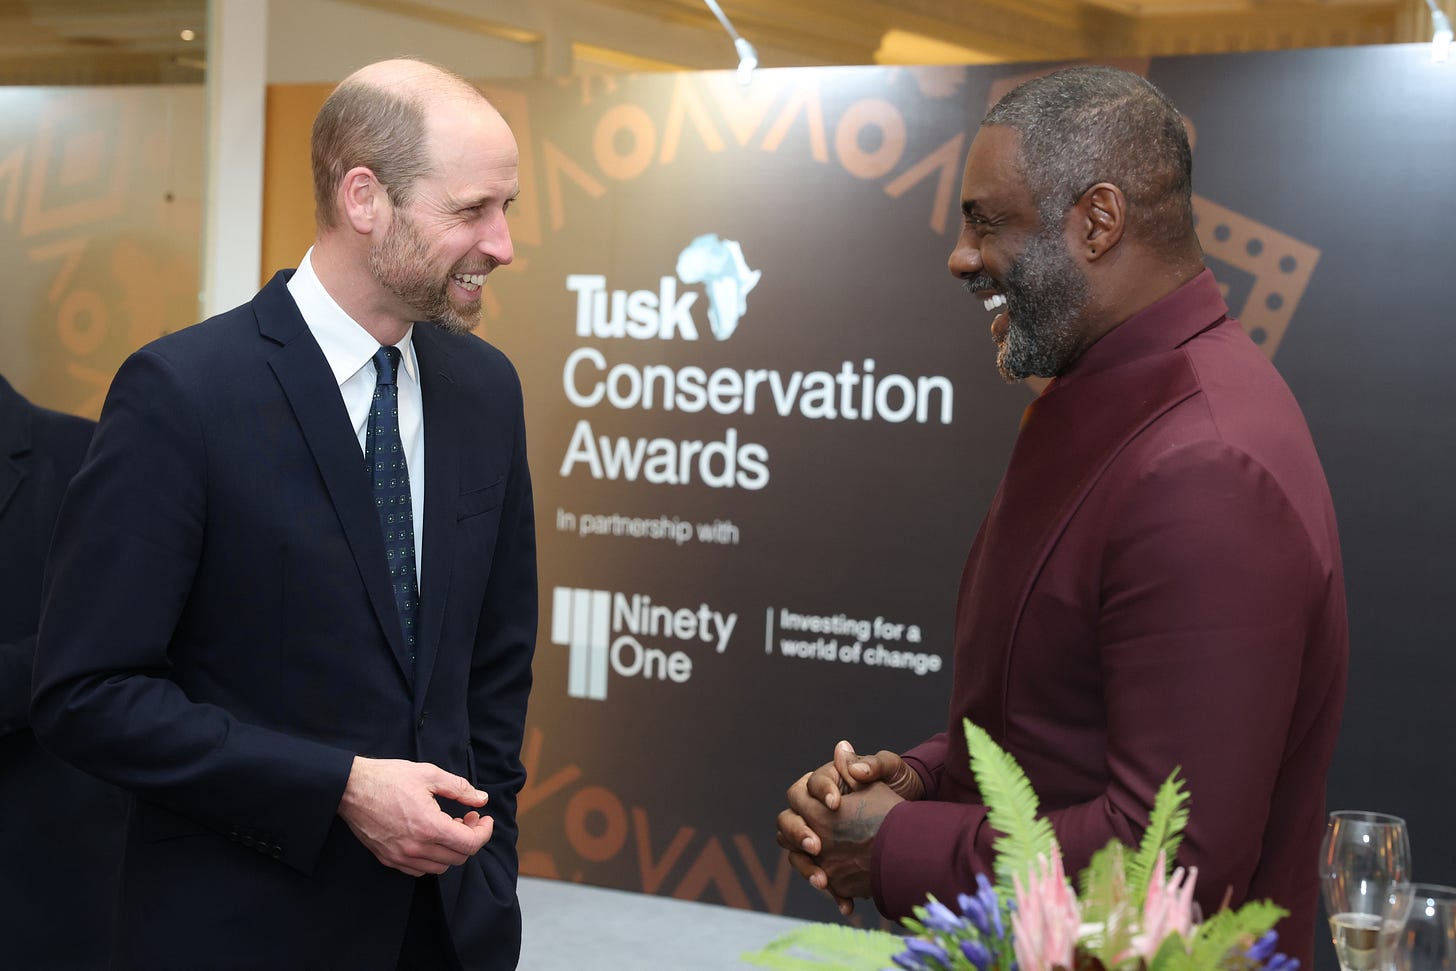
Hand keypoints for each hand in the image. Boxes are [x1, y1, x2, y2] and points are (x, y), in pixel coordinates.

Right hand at [338, 756, 492, 876]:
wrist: (350, 788)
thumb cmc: (388, 778)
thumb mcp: (429, 774)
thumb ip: (460, 788)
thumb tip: (482, 799)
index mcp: (429, 826)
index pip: (470, 844)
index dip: (484, 832)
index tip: (484, 818)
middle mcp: (416, 848)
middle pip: (459, 857)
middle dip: (470, 837)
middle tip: (467, 817)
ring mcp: (401, 856)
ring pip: (441, 866)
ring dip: (452, 849)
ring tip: (448, 826)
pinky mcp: (389, 859)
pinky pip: (420, 869)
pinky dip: (432, 857)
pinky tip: (430, 837)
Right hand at [776, 741, 924, 914]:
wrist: (915, 817)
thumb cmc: (900, 784)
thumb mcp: (892, 769)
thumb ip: (872, 762)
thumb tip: (844, 751)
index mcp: (826, 783)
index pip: (808, 786)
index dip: (818, 794)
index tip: (835, 805)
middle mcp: (815, 810)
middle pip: (788, 819)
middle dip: (798, 833)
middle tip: (817, 846)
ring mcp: (819, 837)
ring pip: (795, 852)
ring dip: (806, 867)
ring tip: (823, 881)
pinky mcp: (830, 861)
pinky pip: (819, 876)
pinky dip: (831, 891)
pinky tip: (846, 903)